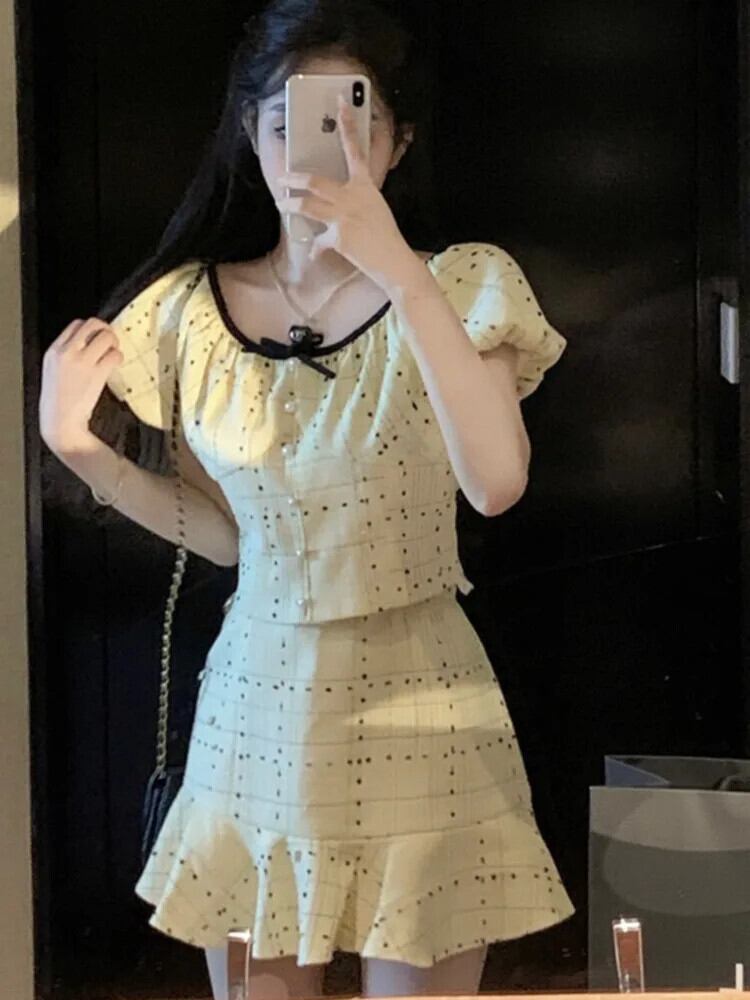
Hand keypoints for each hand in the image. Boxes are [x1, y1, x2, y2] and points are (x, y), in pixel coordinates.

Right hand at [39, 317, 122, 452]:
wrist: (60, 421)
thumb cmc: (59, 401)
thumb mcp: (53, 371)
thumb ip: (66, 355)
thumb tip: (88, 344)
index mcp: (53, 351)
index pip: (76, 324)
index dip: (91, 328)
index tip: (97, 336)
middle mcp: (66, 352)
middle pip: (92, 323)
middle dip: (105, 330)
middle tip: (110, 341)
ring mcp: (82, 362)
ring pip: (106, 336)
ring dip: (115, 343)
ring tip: (113, 354)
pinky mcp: (96, 373)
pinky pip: (114, 355)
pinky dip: (118, 358)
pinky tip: (115, 366)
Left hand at [274, 94, 415, 290]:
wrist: (394, 260)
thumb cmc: (386, 235)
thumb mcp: (375, 207)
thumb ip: (355, 199)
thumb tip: (336, 200)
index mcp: (365, 185)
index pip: (354, 149)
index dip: (347, 125)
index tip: (340, 103)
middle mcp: (352, 197)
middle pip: (315, 181)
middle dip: (295, 178)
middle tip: (283, 178)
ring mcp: (344, 217)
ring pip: (308, 206)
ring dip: (291, 205)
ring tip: (282, 204)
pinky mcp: (338, 238)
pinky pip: (319, 242)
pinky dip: (316, 249)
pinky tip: (313, 253)